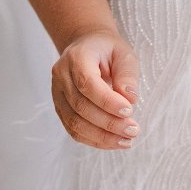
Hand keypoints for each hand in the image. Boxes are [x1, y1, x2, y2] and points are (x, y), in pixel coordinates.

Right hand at [51, 28, 140, 147]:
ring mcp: (57, 94)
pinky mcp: (60, 108)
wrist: (86, 47)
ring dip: (102, 137)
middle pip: (80, 107)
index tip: (129, 111)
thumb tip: (130, 100)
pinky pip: (73, 129)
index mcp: (77, 58)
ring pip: (74, 123)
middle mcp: (61, 76)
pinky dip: (93, 140)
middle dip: (109, 123)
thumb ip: (127, 74)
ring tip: (126, 141)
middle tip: (133, 130)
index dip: (107, 101)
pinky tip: (113, 142)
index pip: (87, 84)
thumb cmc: (108, 50)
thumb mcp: (124, 53)